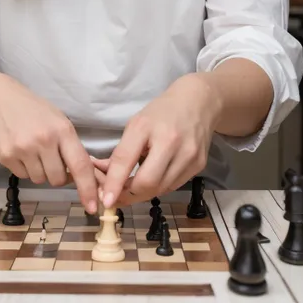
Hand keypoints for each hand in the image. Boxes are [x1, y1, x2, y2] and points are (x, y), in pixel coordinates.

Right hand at [0, 71, 98, 212]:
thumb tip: (80, 174)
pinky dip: (23, 167)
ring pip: (40, 180)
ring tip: (31, 149)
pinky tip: (19, 149)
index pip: (80, 165)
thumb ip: (68, 144)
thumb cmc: (31, 108)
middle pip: (58, 179)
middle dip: (57, 175)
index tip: (94, 206)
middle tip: (49, 157)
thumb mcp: (56, 118)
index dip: (88, 188)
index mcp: (62, 129)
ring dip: (39, 171)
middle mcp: (44, 140)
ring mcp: (24, 149)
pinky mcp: (6, 156)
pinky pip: (22, 175)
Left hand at [100, 73, 220, 207]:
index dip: (114, 183)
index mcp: (147, 126)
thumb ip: (120, 152)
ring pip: (161, 189)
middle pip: (147, 182)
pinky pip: (173, 186)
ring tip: (133, 187)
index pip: (126, 160)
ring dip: (144, 193)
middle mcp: (170, 142)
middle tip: (118, 196)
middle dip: (129, 194)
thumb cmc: (162, 111)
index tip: (105, 201)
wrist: (198, 102)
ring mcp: (188, 155)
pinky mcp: (199, 165)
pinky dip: (160, 187)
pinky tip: (154, 178)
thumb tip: (103, 175)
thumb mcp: (136, 124)